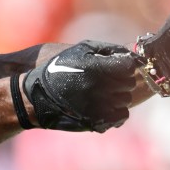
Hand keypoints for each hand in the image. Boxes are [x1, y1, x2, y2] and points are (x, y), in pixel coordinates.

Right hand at [22, 41, 136, 132]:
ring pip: (126, 100)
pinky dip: (116, 111)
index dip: (124, 64)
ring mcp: (99, 106)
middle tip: (106, 79)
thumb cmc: (58, 69)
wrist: (35, 97)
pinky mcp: (96, 121)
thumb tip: (134, 55)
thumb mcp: (80, 50)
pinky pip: (121, 116)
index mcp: (97, 68)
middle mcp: (100, 88)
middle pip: (129, 83)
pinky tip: (103, 105)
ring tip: (100, 92)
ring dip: (117, 95)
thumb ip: (108, 49)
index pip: (130, 66)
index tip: (117, 66)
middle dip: (120, 80)